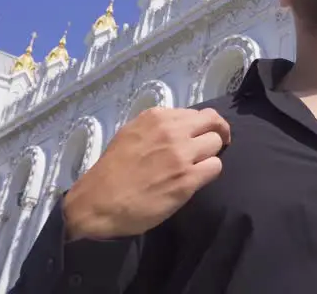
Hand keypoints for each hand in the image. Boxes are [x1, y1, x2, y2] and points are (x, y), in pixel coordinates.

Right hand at [62, 107, 230, 240]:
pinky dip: (209, 173)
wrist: (99, 203)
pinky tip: (196, 180)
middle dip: (216, 134)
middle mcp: (172, 131)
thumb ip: (157, 128)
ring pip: (216, 145)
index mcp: (156, 117)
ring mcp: (181, 154)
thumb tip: (181, 128)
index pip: (197, 113)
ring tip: (197, 167)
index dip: (204, 125)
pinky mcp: (187, 179)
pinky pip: (215, 167)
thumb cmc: (112, 171)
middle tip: (215, 146)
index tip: (203, 134)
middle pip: (212, 124)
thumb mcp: (131, 134)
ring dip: (210, 155)